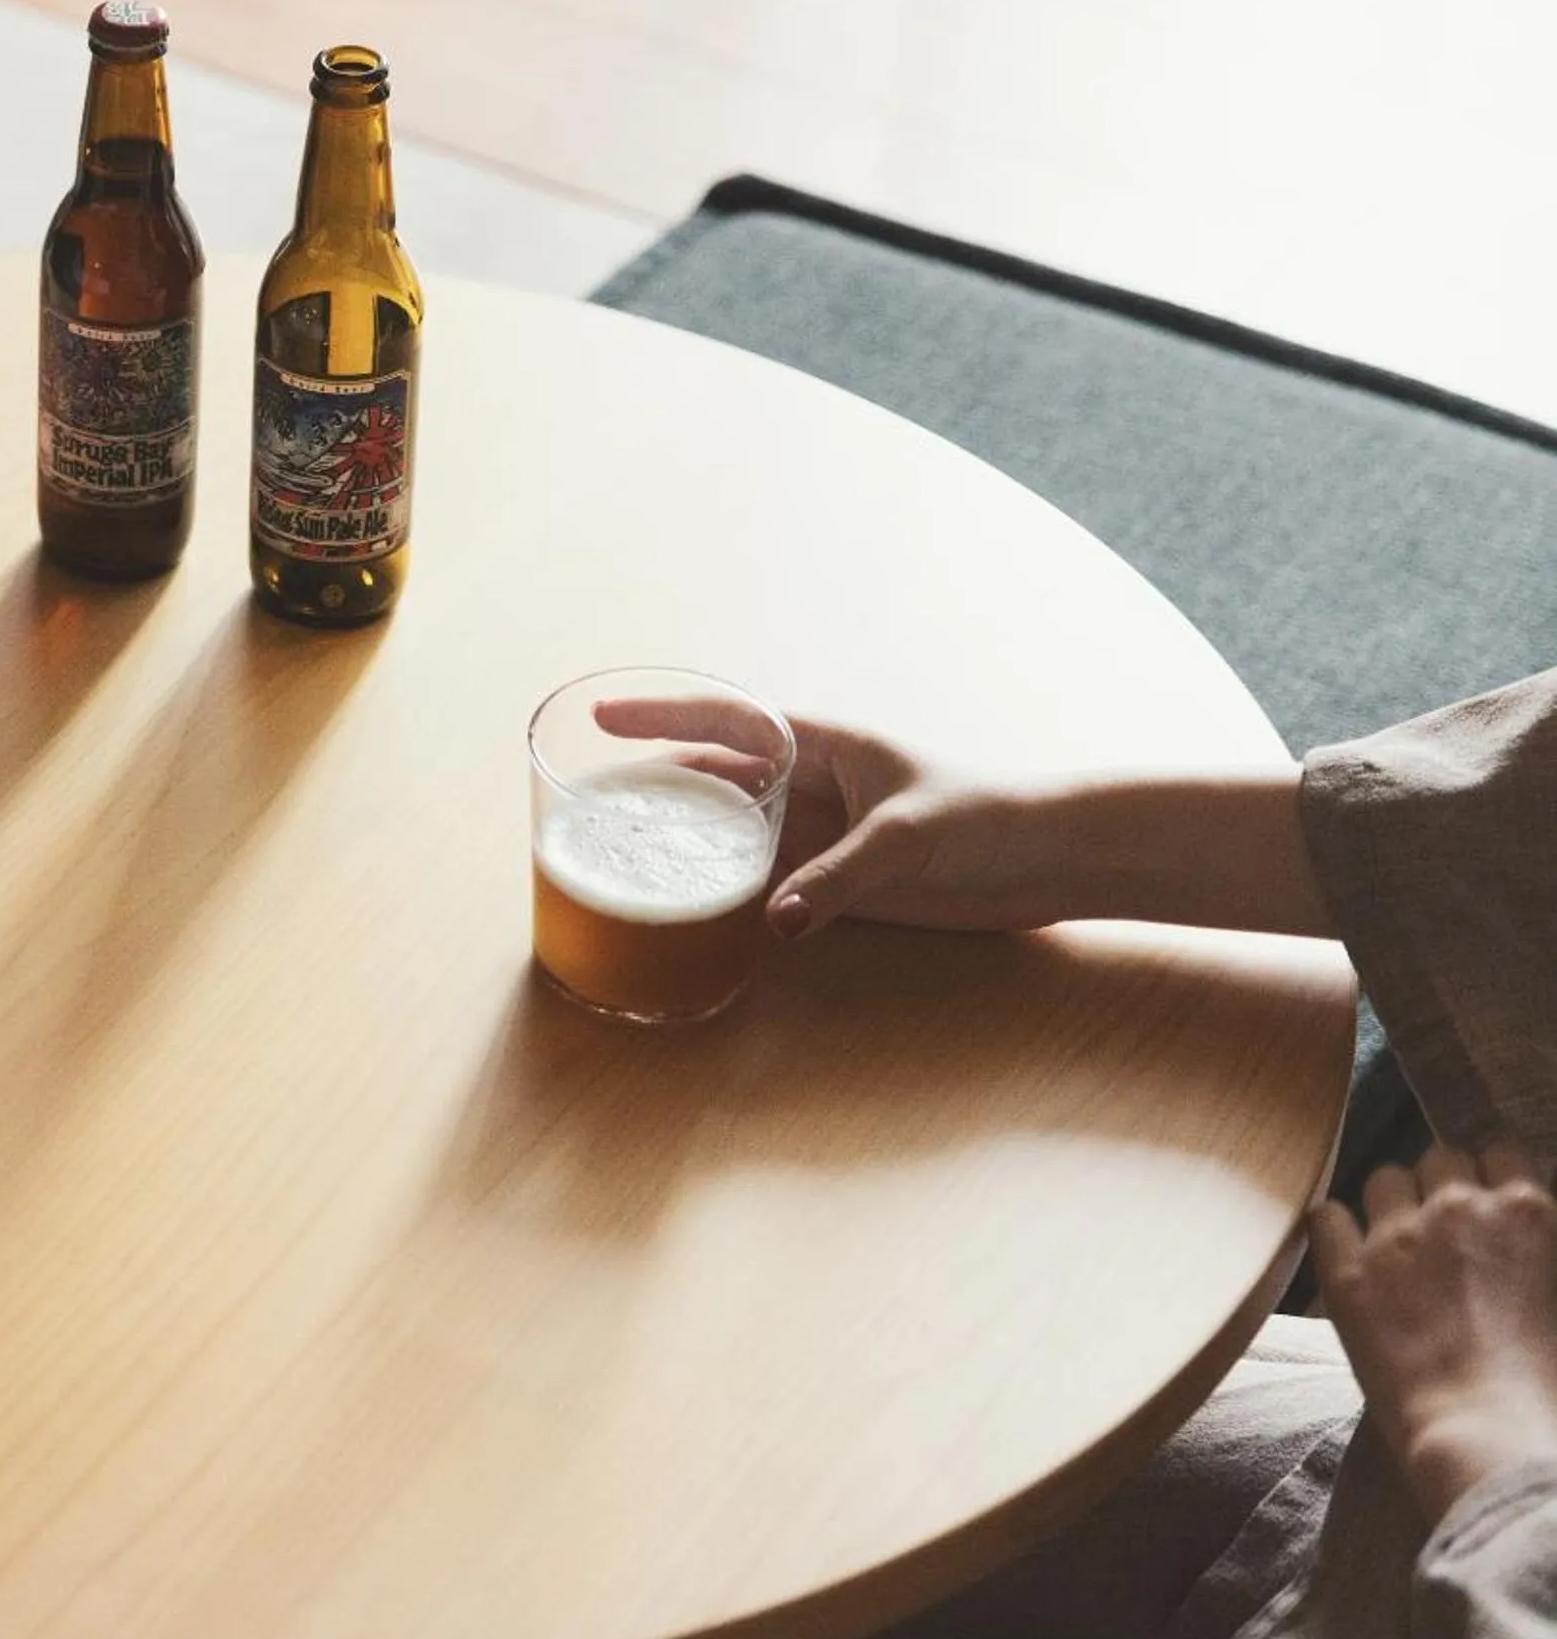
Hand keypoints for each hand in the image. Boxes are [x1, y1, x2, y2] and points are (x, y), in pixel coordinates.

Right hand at [593, 701, 1074, 938]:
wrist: (1052, 859)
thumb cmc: (990, 818)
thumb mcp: (909, 839)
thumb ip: (841, 877)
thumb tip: (777, 920)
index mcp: (823, 743)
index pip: (725, 719)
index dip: (659, 717)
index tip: (599, 720)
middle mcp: (812, 784)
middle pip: (713, 777)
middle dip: (652, 785)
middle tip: (586, 804)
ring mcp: (822, 833)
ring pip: (732, 833)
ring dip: (683, 843)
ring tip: (619, 857)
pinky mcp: (838, 881)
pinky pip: (764, 884)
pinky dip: (725, 895)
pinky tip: (689, 912)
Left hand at [1312, 1147, 1556, 1525]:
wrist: (1489, 1435)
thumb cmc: (1548, 1385)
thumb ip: (1535, 1251)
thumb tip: (1519, 1251)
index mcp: (1527, 1213)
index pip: (1500, 1152)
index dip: (1491, 1179)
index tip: (1485, 1204)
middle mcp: (1459, 1208)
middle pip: (1439, 1158)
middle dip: (1442, 1186)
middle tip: (1444, 1230)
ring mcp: (1397, 1236)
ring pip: (1383, 1177)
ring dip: (1392, 1201)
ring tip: (1399, 1243)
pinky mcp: (1346, 1269)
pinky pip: (1326, 1215)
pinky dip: (1337, 1229)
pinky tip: (1349, 1254)